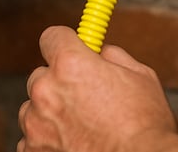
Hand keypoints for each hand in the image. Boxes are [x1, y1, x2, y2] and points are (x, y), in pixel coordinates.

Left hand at [17, 26, 177, 151]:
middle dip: (60, 82)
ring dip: (52, 112)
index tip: (72, 48)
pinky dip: (49, 139)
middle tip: (86, 95)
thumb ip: (114, 57)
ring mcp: (36, 124)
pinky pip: (33, 138)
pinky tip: (75, 142)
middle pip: (41, 75)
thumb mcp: (140, 76)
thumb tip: (102, 53)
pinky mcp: (32, 151)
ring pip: (35, 108)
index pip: (52, 36)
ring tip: (84, 125)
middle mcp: (46, 90)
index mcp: (70, 64)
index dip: (65, 42)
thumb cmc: (144, 124)